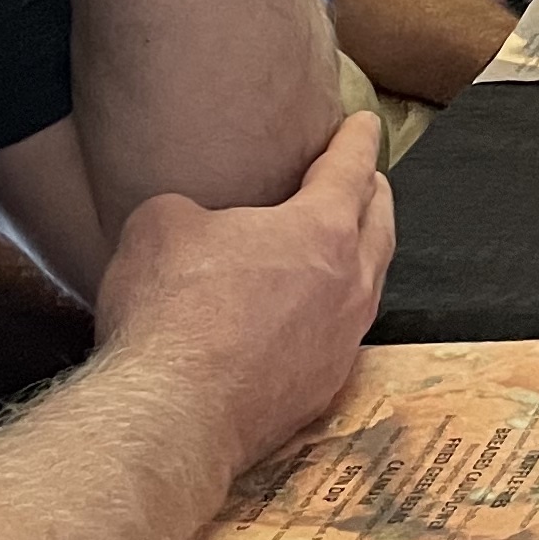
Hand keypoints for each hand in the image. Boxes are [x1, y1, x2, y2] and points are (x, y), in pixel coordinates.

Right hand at [94, 113, 394, 481]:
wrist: (173, 415)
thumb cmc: (170, 314)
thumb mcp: (160, 225)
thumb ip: (189, 209)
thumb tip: (191, 224)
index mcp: (323, 228)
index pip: (352, 166)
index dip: (356, 139)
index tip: (363, 124)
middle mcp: (350, 282)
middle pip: (378, 222)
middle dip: (372, 193)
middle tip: (364, 178)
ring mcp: (342, 340)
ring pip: (369, 282)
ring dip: (362, 255)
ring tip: (346, 245)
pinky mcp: (323, 387)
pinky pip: (341, 334)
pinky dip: (334, 313)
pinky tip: (312, 317)